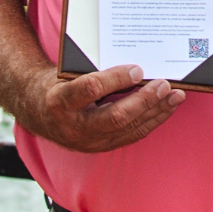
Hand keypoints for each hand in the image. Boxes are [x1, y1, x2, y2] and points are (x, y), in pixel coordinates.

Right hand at [22, 64, 185, 151]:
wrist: (37, 110)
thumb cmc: (56, 83)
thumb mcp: (67, 72)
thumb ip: (94, 70)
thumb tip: (133, 64)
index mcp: (60, 101)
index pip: (90, 89)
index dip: (115, 79)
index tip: (136, 68)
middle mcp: (73, 126)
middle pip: (115, 117)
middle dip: (144, 101)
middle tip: (165, 84)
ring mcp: (87, 141)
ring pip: (127, 129)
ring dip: (155, 112)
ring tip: (175, 96)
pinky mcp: (100, 147)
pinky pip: (130, 135)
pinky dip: (151, 121)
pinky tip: (165, 108)